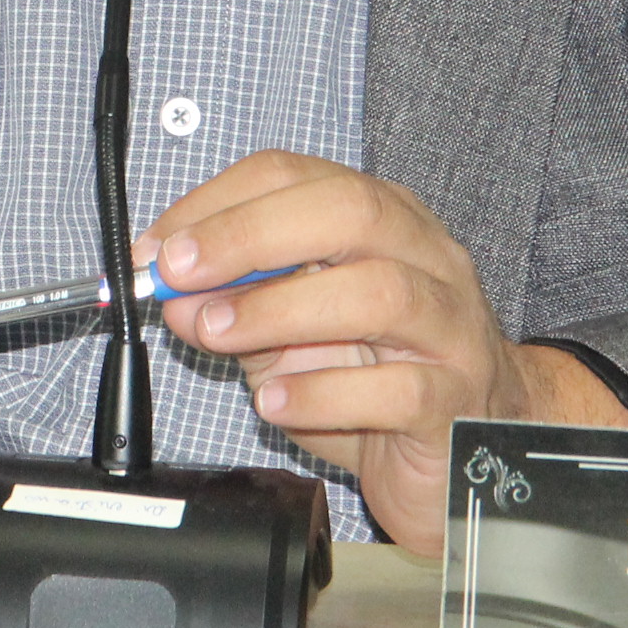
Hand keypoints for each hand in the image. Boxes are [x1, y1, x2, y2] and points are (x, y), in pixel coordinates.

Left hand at [140, 152, 627, 554]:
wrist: (469, 451)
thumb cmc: (378, 376)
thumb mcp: (290, 332)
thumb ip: (235, 304)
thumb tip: (171, 292)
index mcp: (382, 219)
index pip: (297, 176)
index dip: (217, 204)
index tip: (158, 249)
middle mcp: (426, 257)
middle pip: (349, 212)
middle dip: (250, 234)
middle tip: (180, 272)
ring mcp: (451, 328)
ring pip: (379, 292)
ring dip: (279, 309)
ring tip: (216, 333)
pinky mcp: (457, 402)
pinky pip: (396, 389)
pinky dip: (323, 392)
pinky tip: (276, 401)